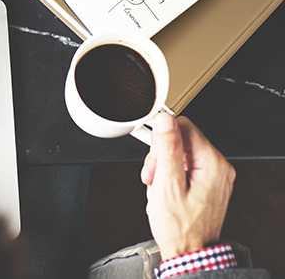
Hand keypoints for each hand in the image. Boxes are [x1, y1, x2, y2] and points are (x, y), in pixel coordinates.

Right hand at [140, 113, 235, 259]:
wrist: (188, 252)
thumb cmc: (180, 228)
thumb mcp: (167, 186)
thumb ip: (167, 149)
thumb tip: (166, 121)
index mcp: (213, 164)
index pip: (184, 126)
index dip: (162, 138)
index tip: (152, 155)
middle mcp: (218, 167)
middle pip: (181, 139)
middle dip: (160, 156)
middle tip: (154, 176)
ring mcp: (214, 176)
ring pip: (180, 152)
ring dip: (163, 167)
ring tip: (158, 187)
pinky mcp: (207, 183)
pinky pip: (185, 166)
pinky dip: (170, 175)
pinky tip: (164, 189)